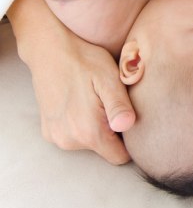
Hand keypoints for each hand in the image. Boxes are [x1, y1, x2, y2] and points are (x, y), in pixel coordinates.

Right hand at [8, 0, 134, 164]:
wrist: (49, 49)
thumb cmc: (85, 61)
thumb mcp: (109, 80)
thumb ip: (120, 106)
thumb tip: (128, 126)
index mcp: (89, 132)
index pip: (119, 157)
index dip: (129, 142)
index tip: (130, 121)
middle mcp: (69, 141)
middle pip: (104, 150)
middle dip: (113, 132)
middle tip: (111, 104)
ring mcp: (56, 137)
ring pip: (89, 143)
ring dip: (97, 127)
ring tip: (96, 101)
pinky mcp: (48, 131)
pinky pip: (73, 136)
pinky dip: (80, 124)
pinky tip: (81, 102)